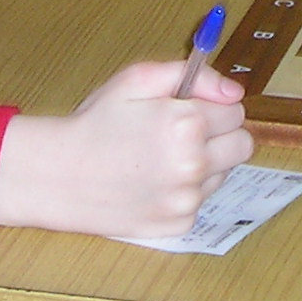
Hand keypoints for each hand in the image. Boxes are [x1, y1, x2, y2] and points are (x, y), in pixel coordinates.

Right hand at [0, 60, 252, 239]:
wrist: (58, 175)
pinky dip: (185, 191)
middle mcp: (194, 165)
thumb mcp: (138, 79)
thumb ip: (193, 75)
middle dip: (221, 135)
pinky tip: (153, 182)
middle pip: (243, 145)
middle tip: (186, 133)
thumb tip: (233, 91)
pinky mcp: (178, 225)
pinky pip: (200, 201)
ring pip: (222, 173)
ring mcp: (186, 200)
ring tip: (162, 158)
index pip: (236, 111)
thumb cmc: (96, 123)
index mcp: (188, 125)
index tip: (191, 108)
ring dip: (205, 164)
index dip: (214, 106)